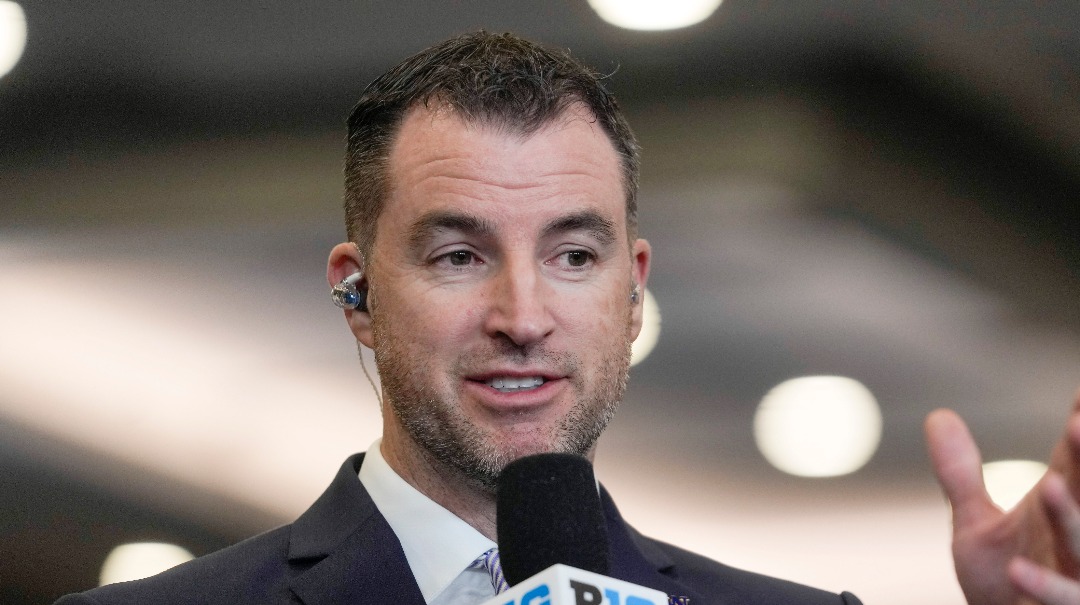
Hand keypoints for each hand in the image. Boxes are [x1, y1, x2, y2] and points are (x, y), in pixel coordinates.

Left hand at [925, 392, 1079, 604]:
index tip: (1075, 394)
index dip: (1076, 427)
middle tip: (1077, 423)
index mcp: (1057, 508)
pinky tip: (1018, 571)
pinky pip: (1063, 600)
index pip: (1072, 460)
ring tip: (1049, 485)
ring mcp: (1077, 574)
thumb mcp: (977, 527)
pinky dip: (1044, 588)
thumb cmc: (1005, 586)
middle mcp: (1074, 538)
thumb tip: (938, 416)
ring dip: (1071, 517)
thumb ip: (960, 475)